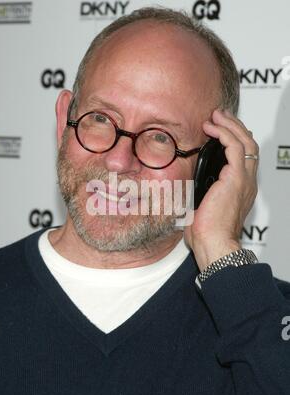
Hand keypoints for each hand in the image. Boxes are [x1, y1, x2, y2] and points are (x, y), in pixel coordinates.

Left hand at [184, 109, 258, 270]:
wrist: (213, 243)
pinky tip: (212, 128)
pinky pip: (235, 147)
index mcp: (239, 188)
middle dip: (235, 126)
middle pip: (249, 145)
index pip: (243, 156)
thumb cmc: (206, 232)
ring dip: (230, 125)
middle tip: (220, 115)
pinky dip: (225, 133)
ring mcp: (243, 179)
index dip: (234, 139)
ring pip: (245, 141)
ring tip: (217, 115)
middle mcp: (246, 182)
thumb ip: (198, 191)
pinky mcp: (236, 178)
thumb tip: (182, 183)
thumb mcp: (201, 205)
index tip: (218, 129)